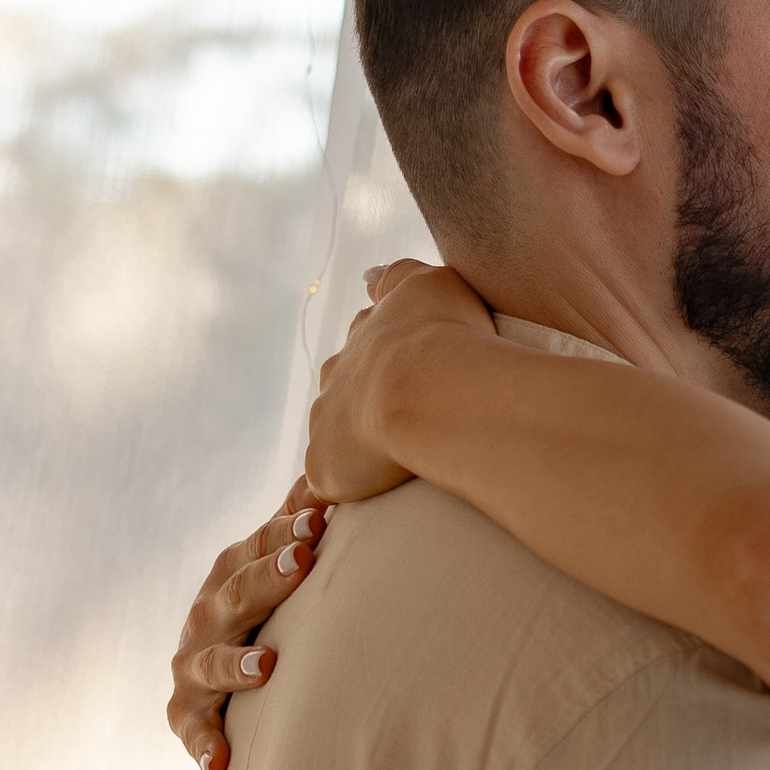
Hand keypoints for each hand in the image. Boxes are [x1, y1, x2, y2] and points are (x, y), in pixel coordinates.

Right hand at [167, 484, 328, 769]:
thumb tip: (330, 466)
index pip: (258, 547)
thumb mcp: (278, 566)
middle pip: (236, 593)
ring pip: (212, 661)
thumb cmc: (269, 609)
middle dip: (268, 578)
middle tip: (303, 560)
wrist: (225, 681)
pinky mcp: (186, 712)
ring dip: (237, 664)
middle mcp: (207, 614)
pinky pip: (193, 728)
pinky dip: (203, 745)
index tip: (321, 518)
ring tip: (269, 667)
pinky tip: (220, 763)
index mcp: (233, 573)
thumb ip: (298, 521)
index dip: (286, 532)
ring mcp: (194, 662)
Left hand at [303, 257, 494, 504]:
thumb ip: (397, 276)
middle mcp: (337, 378)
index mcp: (366, 340)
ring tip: (394, 466)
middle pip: (344, 391)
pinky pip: (330, 480)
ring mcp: (326, 422)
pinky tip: (374, 495)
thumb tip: (365, 275)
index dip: (390, 360)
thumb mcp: (429, 283)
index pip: (369, 347)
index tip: (412, 373)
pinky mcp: (324, 466)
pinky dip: (348, 484)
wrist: (431, 391)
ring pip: (334, 436)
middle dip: (368, 404)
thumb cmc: (445, 336)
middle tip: (407, 424)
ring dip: (357, 447)